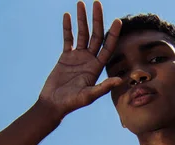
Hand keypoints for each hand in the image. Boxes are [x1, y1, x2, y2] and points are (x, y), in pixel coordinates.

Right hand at [38, 1, 122, 118]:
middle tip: (97, 3)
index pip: (108, 48)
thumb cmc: (72, 103)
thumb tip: (120, 80)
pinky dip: (68, 27)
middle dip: (97, 20)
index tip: (118, 21)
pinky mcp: (65, 57)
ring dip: (82, 19)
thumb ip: (103, 87)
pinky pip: (68, 39)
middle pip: (96, 36)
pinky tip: (68, 15)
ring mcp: (78, 58)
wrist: (54, 104)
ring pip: (82, 34)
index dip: (113, 35)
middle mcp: (89, 61)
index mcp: (97, 68)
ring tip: (81, 3)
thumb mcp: (89, 96)